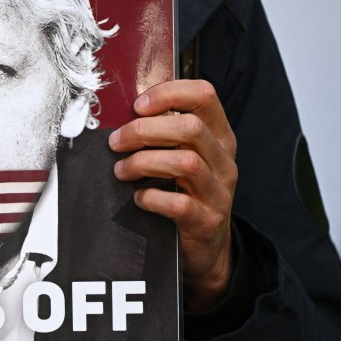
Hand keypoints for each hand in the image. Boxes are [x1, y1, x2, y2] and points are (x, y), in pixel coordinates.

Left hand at [108, 80, 236, 311]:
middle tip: (116, 142)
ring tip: (121, 170)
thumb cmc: (187, 193)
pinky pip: (178, 204)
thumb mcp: (184, 156)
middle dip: (144, 130)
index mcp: (219, 136)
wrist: (206, 248)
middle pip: (190, 128)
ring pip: (185, 162)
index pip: (205, 95)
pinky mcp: (206, 221)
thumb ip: (165, 133)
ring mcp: (219, 192)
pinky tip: (138, 198)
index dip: (169, 93)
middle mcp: (223, 160)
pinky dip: (151, 198)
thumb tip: (122, 113)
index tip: (137, 105)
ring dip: (143, 162)